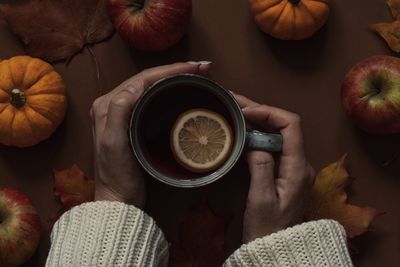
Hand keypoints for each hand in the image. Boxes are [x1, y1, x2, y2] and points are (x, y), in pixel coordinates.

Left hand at [90, 62, 210, 207]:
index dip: (170, 70)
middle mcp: (113, 104)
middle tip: (203, 68)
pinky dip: (171, 91)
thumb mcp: (114, 143)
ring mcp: (124, 113)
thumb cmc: (117, 175)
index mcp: (107, 104)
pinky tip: (184, 90)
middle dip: (176, 70)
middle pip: (148, 79)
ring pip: (152, 87)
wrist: (119, 199)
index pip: (142, 79)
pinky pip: (153, 99)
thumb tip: (138, 84)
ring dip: (175, 78)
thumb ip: (119, 110)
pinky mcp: (133, 122)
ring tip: (198, 74)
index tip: (196, 67)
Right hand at [233, 93, 314, 242]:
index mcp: (297, 168)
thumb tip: (255, 143)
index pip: (291, 126)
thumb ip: (261, 168)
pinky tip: (242, 129)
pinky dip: (257, 133)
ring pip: (277, 133)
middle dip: (260, 111)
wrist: (275, 248)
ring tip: (235, 110)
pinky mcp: (283, 171)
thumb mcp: (260, 200)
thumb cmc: (267, 229)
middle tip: (234, 102)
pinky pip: (272, 145)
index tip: (245, 111)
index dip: (269, 112)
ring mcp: (292, 167)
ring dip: (257, 120)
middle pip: (284, 126)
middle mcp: (299, 163)